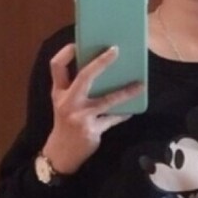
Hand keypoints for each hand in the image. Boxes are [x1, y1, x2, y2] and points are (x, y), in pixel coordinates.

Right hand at [41, 42, 144, 174]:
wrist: (61, 154)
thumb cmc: (65, 124)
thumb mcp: (63, 104)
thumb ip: (75, 89)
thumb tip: (101, 71)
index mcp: (59, 92)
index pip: (56, 66)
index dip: (65, 53)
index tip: (77, 44)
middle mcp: (68, 102)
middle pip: (85, 76)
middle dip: (101, 62)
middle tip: (116, 50)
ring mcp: (80, 116)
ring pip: (107, 100)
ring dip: (125, 92)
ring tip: (140, 85)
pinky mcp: (92, 130)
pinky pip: (112, 119)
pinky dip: (123, 114)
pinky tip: (131, 110)